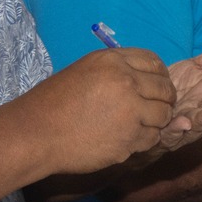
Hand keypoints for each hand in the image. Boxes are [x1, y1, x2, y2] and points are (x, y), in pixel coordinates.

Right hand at [26, 47, 175, 170]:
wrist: (35, 134)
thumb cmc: (53, 103)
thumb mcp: (84, 72)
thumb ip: (116, 73)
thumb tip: (146, 82)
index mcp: (112, 61)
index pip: (155, 63)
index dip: (161, 76)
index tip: (158, 86)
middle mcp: (125, 83)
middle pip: (165, 90)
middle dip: (165, 100)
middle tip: (157, 109)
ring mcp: (129, 113)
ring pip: (163, 116)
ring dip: (155, 122)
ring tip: (137, 126)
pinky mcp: (128, 140)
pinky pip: (151, 138)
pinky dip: (144, 140)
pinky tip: (126, 139)